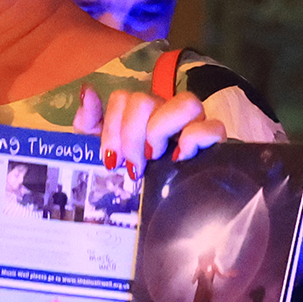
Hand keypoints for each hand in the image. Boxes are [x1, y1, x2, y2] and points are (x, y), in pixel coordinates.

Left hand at [74, 83, 227, 178]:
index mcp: (141, 114)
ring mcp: (194, 124)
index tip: (110, 158)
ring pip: (185, 102)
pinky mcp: (215, 143)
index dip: (112, 126)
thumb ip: (90, 123)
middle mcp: (167, 112)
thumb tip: (87, 91)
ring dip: (160, 130)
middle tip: (132, 165)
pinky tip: (179, 158)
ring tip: (154, 157)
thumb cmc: (132, 178)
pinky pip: (212, 127)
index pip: (124, 97)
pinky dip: (195, 139)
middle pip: (146, 99)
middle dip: (131, 135)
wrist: (158, 210)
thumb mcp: (102, 153)